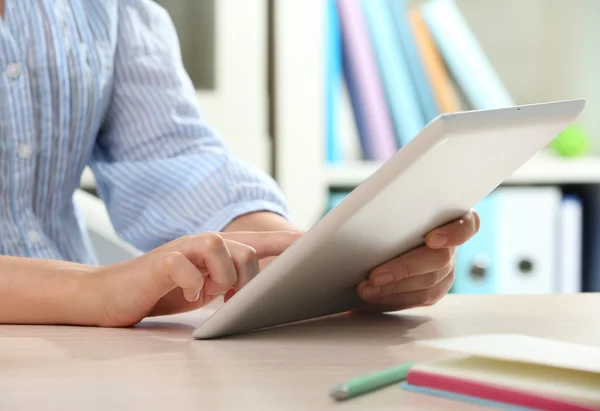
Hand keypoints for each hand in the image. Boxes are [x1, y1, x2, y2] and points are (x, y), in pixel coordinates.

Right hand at [88, 231, 300, 326]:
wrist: (112, 293)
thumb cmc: (164, 290)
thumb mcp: (206, 286)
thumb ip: (232, 281)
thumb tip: (265, 287)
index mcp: (218, 250)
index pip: (261, 242)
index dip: (290, 243)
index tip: (317, 246)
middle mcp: (203, 244)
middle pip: (247, 249)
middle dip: (250, 280)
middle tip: (234, 303)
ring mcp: (181, 250)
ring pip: (220, 246)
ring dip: (224, 278)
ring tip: (213, 298)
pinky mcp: (159, 263)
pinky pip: (184, 265)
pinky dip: (191, 284)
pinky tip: (187, 298)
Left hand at [355, 210, 479, 311]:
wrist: (382, 235)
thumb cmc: (388, 215)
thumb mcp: (391, 206)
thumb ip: (391, 209)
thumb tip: (366, 215)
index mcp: (450, 218)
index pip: (468, 224)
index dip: (454, 233)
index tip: (431, 239)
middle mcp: (452, 247)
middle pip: (439, 260)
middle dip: (404, 269)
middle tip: (375, 276)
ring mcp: (446, 272)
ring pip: (427, 286)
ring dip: (392, 290)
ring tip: (365, 290)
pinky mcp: (433, 290)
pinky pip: (415, 300)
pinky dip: (390, 299)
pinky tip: (369, 299)